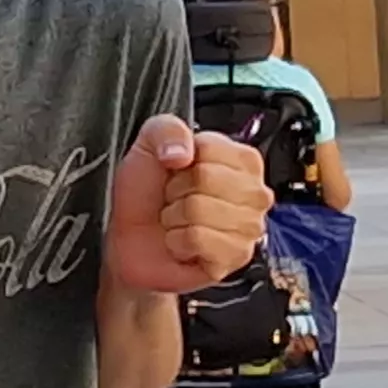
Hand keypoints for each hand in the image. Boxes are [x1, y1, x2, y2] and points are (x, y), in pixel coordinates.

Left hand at [104, 115, 274, 294]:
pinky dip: (178, 241)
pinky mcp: (236, 256)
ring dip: (176, 218)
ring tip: (179, 222)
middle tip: (175, 200)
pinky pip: (198, 238)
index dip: (181, 160)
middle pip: (207, 178)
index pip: (210, 147)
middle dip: (177, 191)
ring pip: (200, 210)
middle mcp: (254, 192)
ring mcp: (250, 227)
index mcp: (242, 160)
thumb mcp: (148, 146)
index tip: (177, 172)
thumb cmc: (148, 195)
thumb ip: (166, 130)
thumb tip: (183, 153)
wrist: (133, 241)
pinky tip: (182, 244)